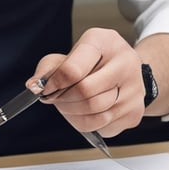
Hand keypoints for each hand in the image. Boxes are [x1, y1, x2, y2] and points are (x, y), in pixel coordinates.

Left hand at [30, 28, 144, 139]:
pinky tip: (82, 112)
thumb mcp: (71, 53)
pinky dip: (84, 123)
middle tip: (55, 99)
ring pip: (93, 113)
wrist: (128, 70)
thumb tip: (34, 86)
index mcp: (105, 42)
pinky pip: (101, 127)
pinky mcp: (134, 112)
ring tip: (67, 105)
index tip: (45, 89)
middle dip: (62, 100)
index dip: (54, 83)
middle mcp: (125, 64)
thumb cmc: (96, 60)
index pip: (73, 69)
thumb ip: (49, 67)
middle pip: (84, 93)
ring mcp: (134, 90)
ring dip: (71, 114)